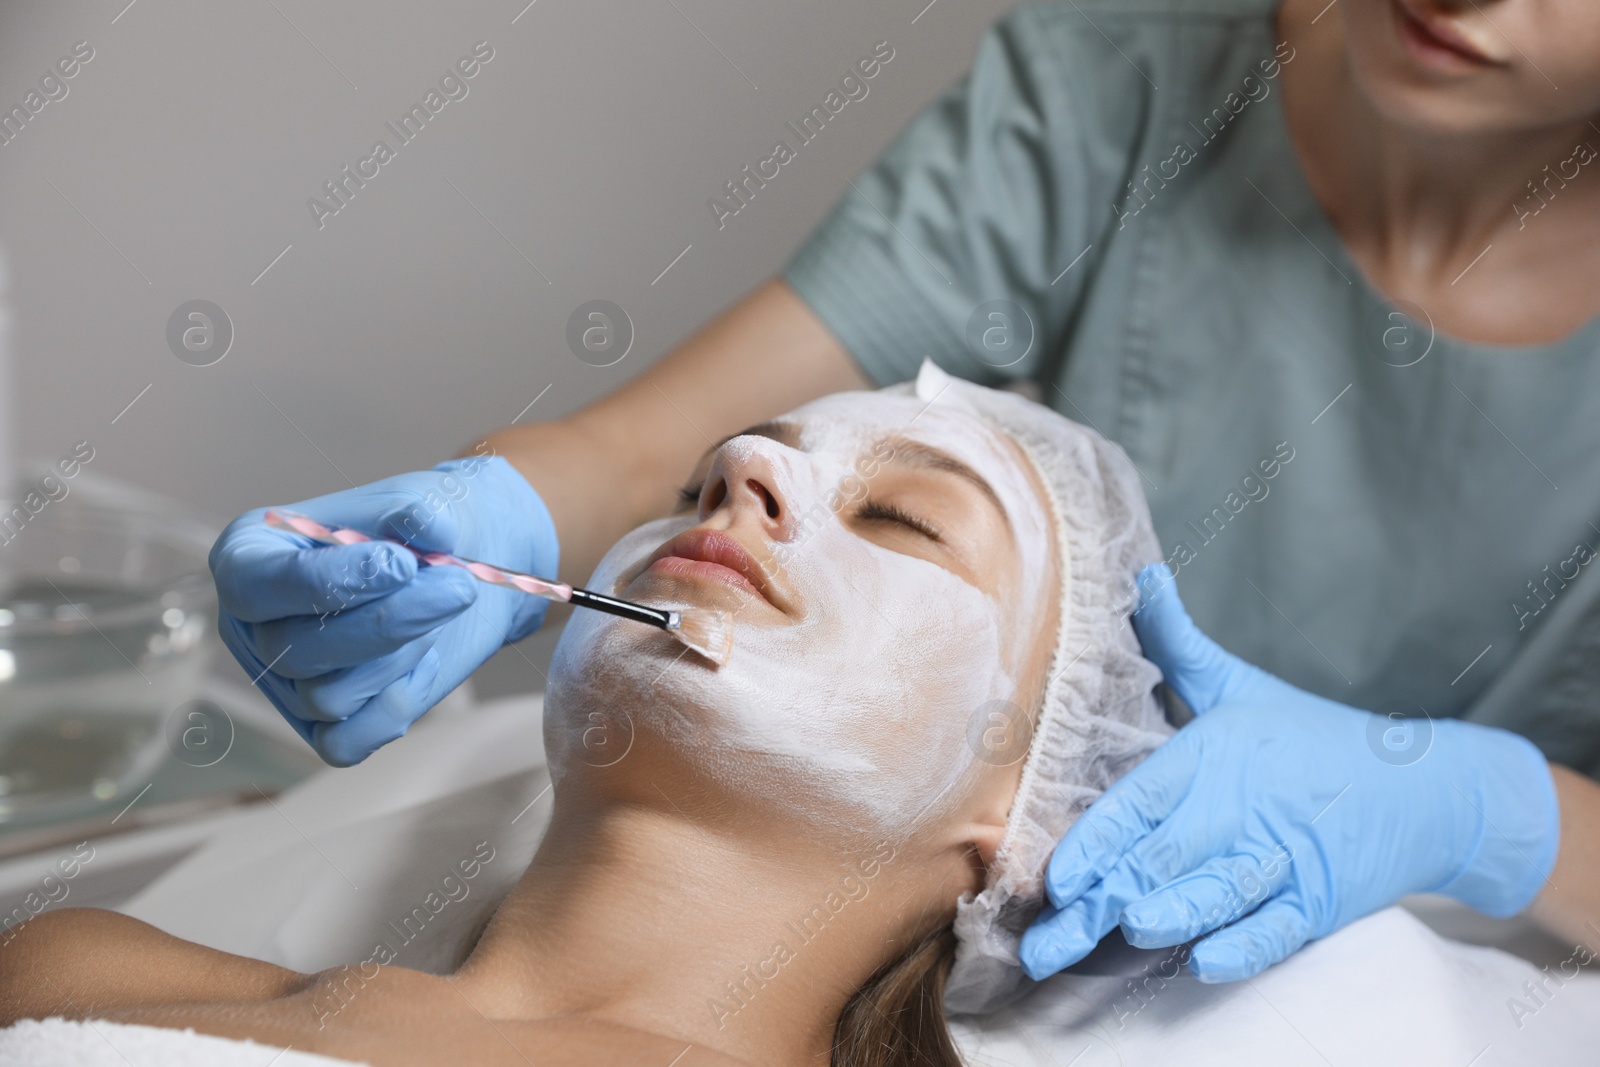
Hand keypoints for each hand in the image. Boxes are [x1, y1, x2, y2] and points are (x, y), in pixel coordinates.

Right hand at [209, 453, 557, 765]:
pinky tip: (425, 662)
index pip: (255, 585)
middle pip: (296, 650)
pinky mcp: (321, 725)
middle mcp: (254, 623)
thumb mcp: (423, 502)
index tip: (402, 564)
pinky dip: (396, 705)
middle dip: (389, 621)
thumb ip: (421, 511)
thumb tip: (429, 528)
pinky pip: (345, 742)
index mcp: (249, 557)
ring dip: (401, 657)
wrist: (460, 571)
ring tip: (436, 613)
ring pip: (326, 698)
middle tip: (457, 585)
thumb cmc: (421, 531)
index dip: (330, 581)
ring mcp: (283, 680)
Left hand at [1019, 564, 1558, 982]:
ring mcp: (1284, 858)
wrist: (1428, 790)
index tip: (1055, 875)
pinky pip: (1276, 930)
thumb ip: (1178, 644)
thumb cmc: (1314, 738)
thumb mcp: (1240, 686)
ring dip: (1173, 913)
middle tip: (1049, 939)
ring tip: (1130, 930)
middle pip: (1164, 857)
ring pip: (1216, 893)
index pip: (1141, 802)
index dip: (1097, 839)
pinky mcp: (1319, 902)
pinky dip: (1244, 946)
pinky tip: (1207, 961)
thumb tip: (1140, 578)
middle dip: (1104, 899)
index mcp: (1214, 757)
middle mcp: (1243, 808)